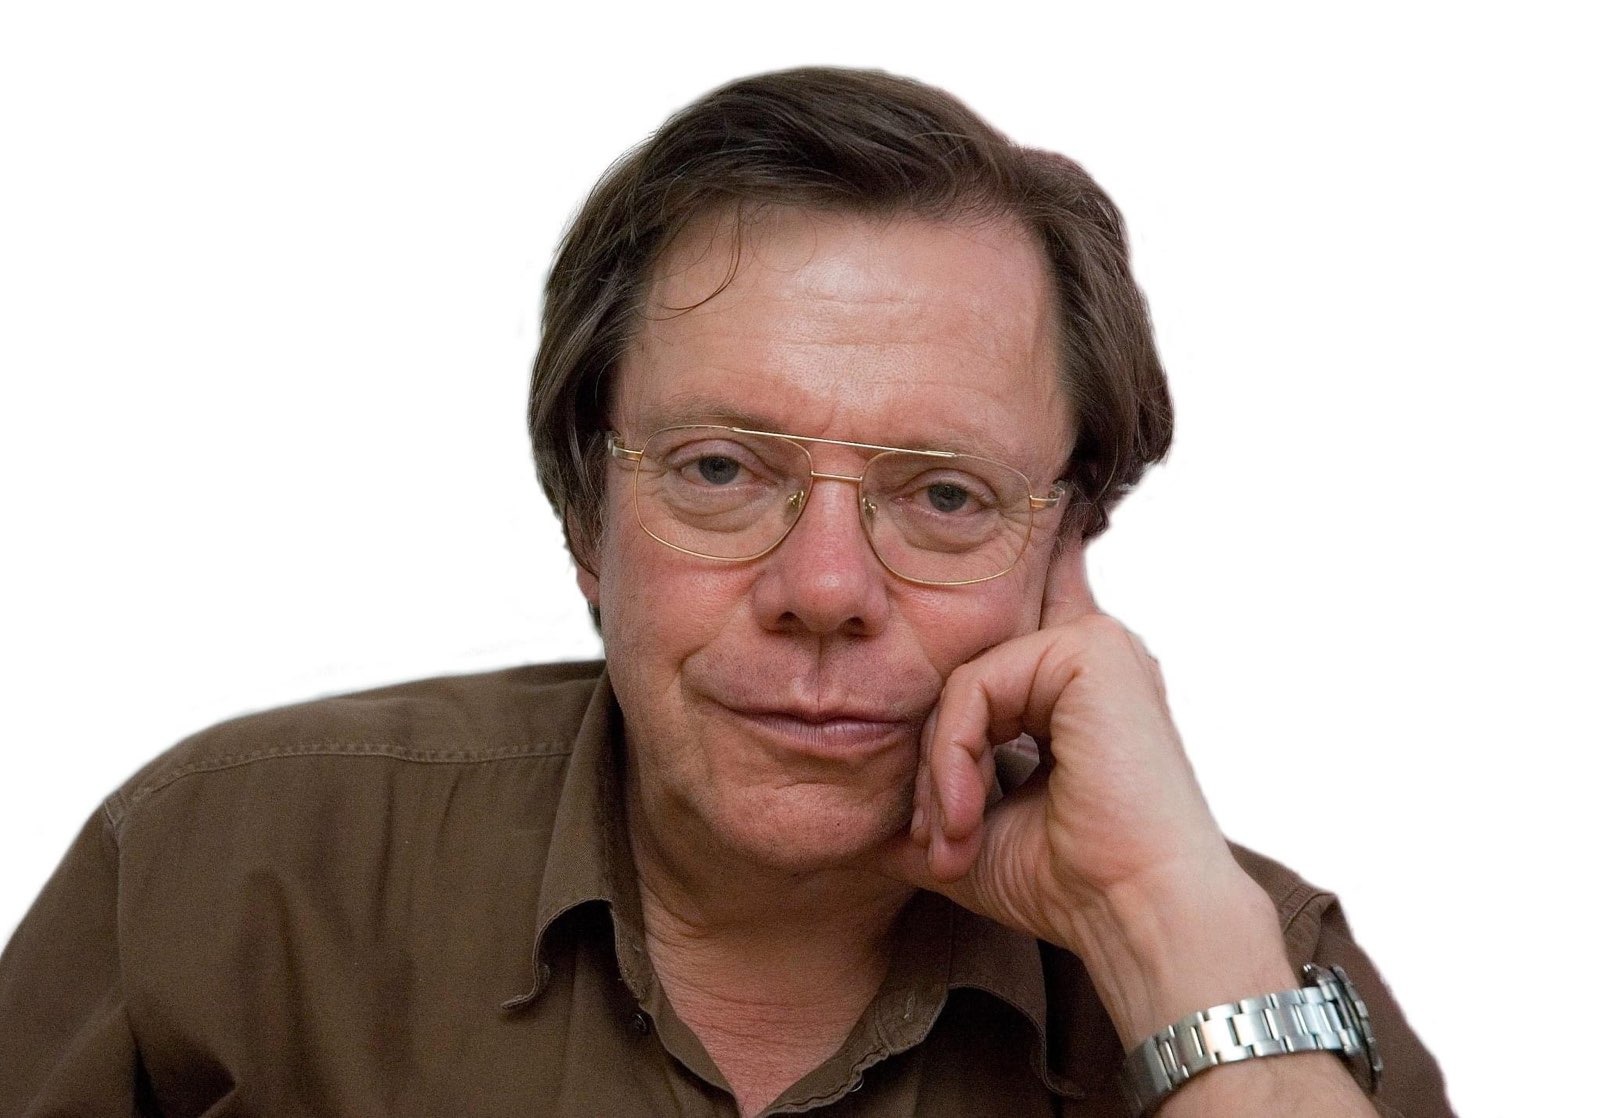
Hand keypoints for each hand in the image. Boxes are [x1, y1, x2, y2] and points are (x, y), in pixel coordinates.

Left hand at [881, 540, 1296, 1043]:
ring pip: (960, 681)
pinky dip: (954, 756)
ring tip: (951, 838)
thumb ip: (930, 791)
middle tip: (942, 841)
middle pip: (963, 671)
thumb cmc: (1071, 886)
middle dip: (936, 760)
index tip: (1029, 508)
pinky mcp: (1087, 652)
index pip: (1026, 610)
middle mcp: (1090, 653)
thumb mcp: (976, 829)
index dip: (1019, 562)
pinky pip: (973, 687)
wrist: (1138, 914)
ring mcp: (1092, 646)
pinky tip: (966, 817)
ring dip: (939, 768)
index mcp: (1078, 685)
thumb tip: (859, 804)